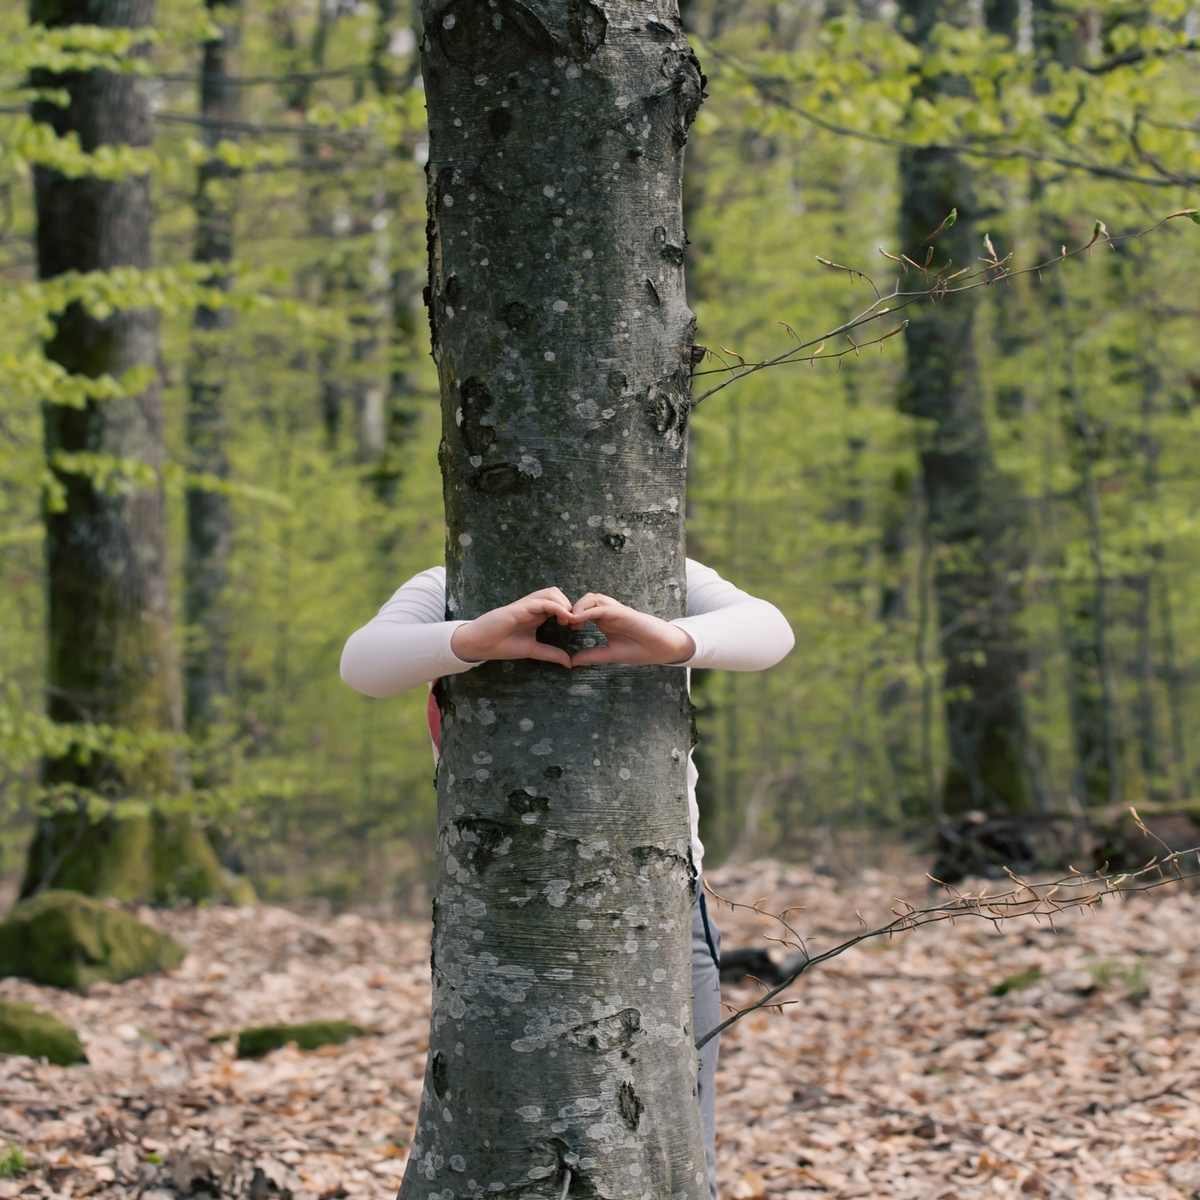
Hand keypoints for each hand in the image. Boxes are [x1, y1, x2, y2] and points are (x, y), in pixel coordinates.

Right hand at [450, 587, 574, 667]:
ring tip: (569, 622)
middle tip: (575, 624)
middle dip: (571, 605)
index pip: (559, 603)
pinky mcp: (520, 608)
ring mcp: (526, 605)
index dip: (572, 612)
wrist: (480, 644)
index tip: (578, 628)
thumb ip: (551, 653)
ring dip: (565, 604)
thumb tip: (570, 663)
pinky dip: (557, 607)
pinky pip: (542, 602)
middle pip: (557, 593)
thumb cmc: (502, 645)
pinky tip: (565, 619)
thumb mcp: (533, 650)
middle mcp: (533, 606)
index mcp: (537, 614)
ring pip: (551, 593)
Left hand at [566, 593, 695, 666]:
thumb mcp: (610, 654)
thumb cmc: (641, 650)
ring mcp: (616, 611)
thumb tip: (572, 661)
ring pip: (593, 598)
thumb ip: (592, 655)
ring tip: (570, 622)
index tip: (562, 628)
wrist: (663, 649)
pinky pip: (602, 607)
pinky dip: (588, 611)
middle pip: (586, 600)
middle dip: (572, 608)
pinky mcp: (623, 613)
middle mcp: (609, 613)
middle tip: (563, 623)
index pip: (583, 610)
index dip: (571, 616)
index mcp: (605, 621)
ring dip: (579, 607)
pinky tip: (578, 620)